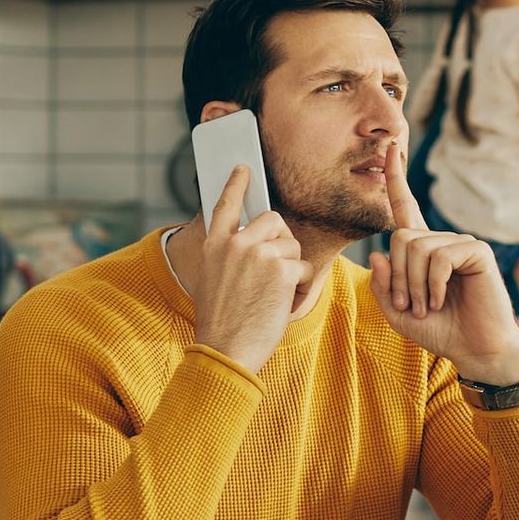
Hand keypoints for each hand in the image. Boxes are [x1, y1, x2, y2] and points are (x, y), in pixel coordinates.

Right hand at [192, 166, 312, 371]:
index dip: (236, 185)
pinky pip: (304, 268)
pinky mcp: (280, 268)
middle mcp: (234, 243)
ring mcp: (257, 253)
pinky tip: (284, 304)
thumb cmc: (223, 324)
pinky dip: (301, 288)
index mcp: (214, 246)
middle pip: (274, 220)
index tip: (244, 169)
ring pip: (292, 246)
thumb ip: (230, 257)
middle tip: (279, 269)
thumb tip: (255, 245)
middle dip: (283, 242)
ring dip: (292, 271)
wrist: (225, 350)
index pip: (226, 205)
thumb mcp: (214, 281)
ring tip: (275, 296)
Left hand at [367, 143, 518, 385]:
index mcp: (423, 251)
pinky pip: (439, 258)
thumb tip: (375, 252)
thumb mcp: (398, 313)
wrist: (476, 350)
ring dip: (415, 286)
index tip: (391, 149)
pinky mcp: (476, 252)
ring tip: (428, 307)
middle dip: (399, 278)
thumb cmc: (441, 332)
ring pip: (416, 248)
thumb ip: (383, 286)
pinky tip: (442, 300)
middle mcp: (441, 242)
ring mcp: (460, 244)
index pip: (404, 208)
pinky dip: (434, 284)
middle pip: (400, 238)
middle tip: (410, 307)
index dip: (395, 180)